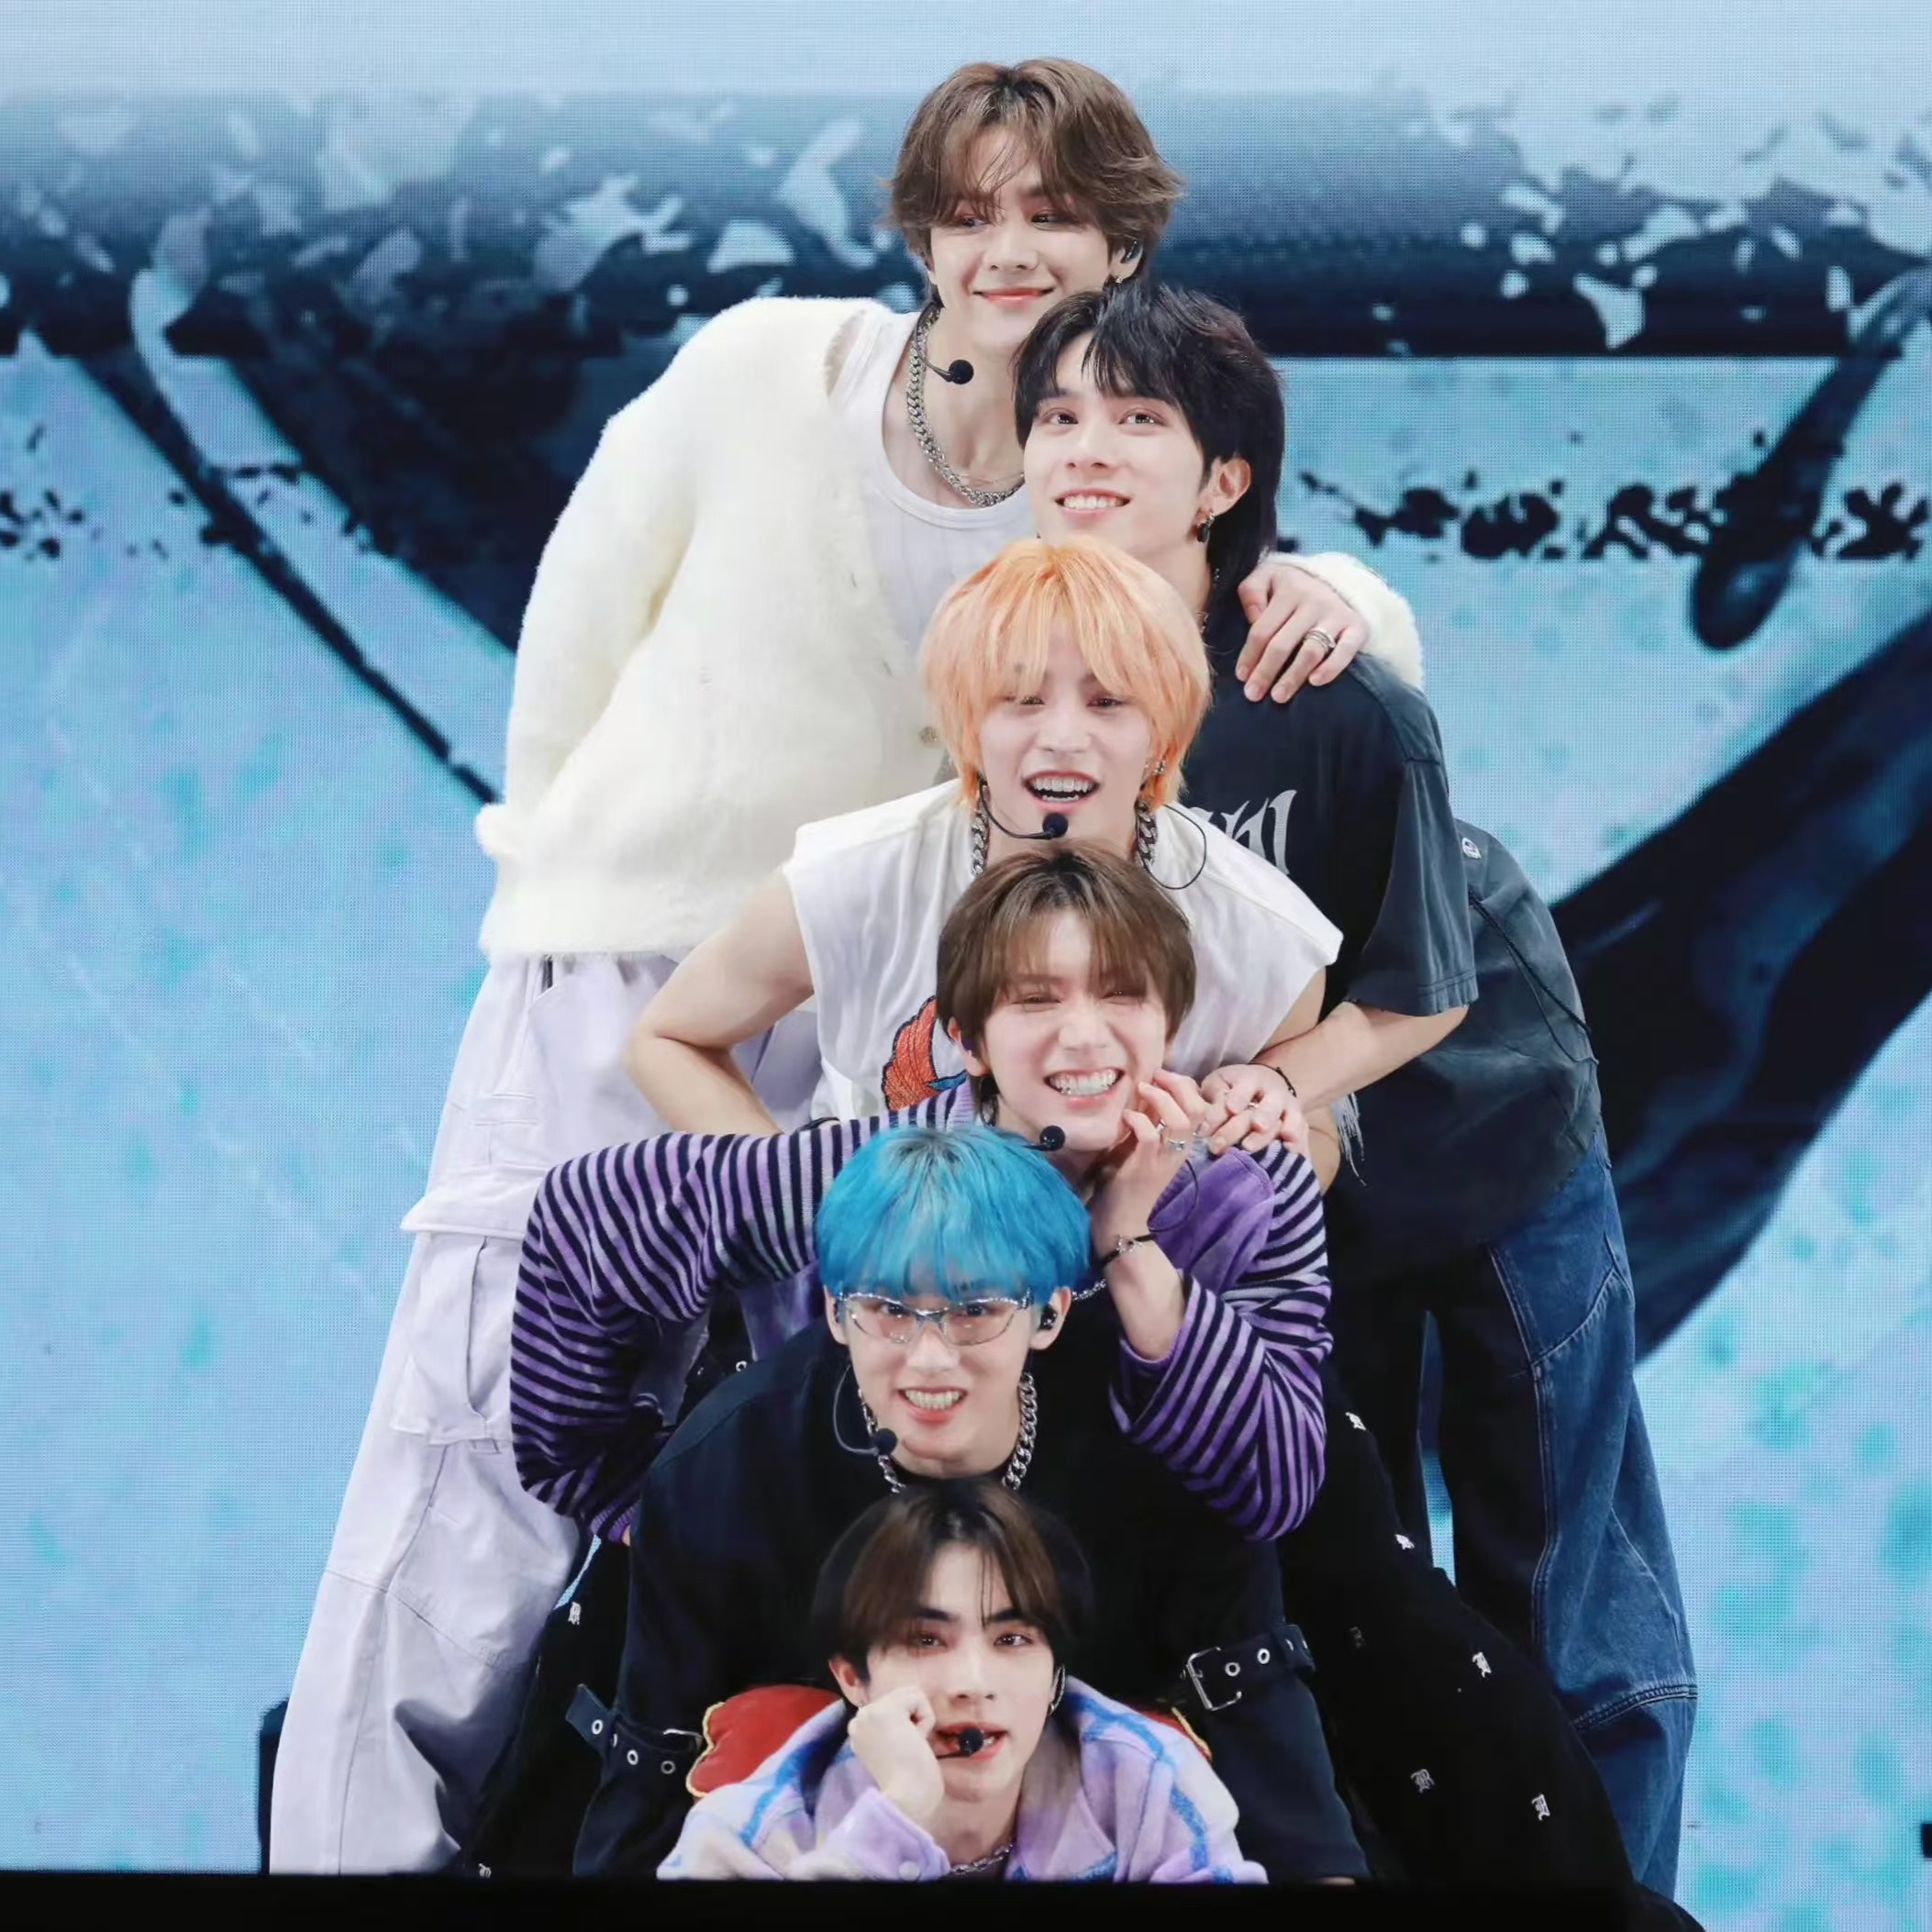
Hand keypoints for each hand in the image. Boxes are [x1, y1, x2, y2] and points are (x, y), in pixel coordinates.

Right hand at [846, 1686, 945, 1829]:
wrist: (906, 1801)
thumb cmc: (906, 1784)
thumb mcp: (891, 1749)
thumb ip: (890, 1731)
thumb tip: (906, 1716)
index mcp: (857, 1731)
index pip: (891, 1707)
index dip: (906, 1726)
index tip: (900, 1752)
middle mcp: (858, 1718)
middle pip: (901, 1697)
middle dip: (912, 1720)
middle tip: (906, 1749)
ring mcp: (869, 1713)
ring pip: (910, 1694)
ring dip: (919, 1719)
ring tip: (910, 1745)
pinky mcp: (887, 1710)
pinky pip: (918, 1697)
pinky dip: (926, 1719)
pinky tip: (915, 1740)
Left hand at [1088, 1070, 1211, 1250]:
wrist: (1124, 1220)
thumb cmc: (1130, 1182)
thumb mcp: (1145, 1147)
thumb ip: (1152, 1123)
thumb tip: (1147, 1092)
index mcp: (1183, 1145)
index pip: (1200, 1107)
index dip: (1185, 1085)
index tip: (1163, 1075)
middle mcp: (1180, 1151)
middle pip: (1197, 1109)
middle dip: (1179, 1085)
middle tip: (1157, 1075)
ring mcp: (1166, 1159)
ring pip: (1181, 1121)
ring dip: (1162, 1099)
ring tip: (1143, 1089)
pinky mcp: (1147, 1167)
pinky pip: (1150, 1136)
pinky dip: (1138, 1120)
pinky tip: (1126, 1116)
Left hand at [1201, 1062, 1309, 1158]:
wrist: (1266, 1085)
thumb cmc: (1233, 1088)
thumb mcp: (1220, 1083)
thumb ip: (1213, 1095)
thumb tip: (1203, 1115)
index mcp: (1251, 1079)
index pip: (1244, 1089)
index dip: (1238, 1098)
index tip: (1230, 1109)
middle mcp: (1273, 1094)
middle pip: (1267, 1109)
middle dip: (1258, 1121)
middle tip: (1244, 1139)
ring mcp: (1289, 1109)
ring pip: (1285, 1121)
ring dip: (1270, 1136)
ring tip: (1255, 1147)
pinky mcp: (1299, 1124)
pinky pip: (1301, 1135)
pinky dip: (1297, 1144)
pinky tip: (1289, 1152)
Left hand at [1233, 557, 1366, 702]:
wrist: (1333, 581)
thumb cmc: (1290, 588)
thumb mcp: (1266, 578)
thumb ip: (1252, 592)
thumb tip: (1253, 618)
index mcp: (1289, 590)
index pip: (1262, 630)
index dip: (1250, 656)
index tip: (1241, 677)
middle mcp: (1314, 601)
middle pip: (1283, 644)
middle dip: (1265, 672)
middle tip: (1253, 695)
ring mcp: (1337, 615)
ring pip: (1311, 652)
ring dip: (1293, 677)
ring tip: (1278, 696)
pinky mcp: (1357, 627)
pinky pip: (1345, 651)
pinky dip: (1331, 668)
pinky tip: (1314, 682)